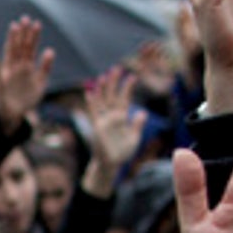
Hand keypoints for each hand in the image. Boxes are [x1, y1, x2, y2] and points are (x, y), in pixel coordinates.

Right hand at [0, 16, 53, 132]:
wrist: (15, 115)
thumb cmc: (28, 98)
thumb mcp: (40, 83)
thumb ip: (45, 67)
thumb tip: (51, 50)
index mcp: (27, 66)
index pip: (30, 48)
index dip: (33, 36)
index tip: (37, 23)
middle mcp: (17, 66)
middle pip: (20, 47)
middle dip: (23, 34)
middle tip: (25, 18)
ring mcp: (8, 72)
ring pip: (10, 53)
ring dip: (11, 40)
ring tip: (13, 27)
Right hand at [82, 67, 148, 192]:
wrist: (111, 164)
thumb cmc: (122, 152)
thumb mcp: (134, 138)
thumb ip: (137, 125)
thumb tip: (142, 112)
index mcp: (122, 117)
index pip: (124, 99)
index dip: (128, 87)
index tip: (132, 76)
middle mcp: (112, 116)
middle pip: (112, 95)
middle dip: (114, 82)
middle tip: (117, 68)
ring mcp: (104, 120)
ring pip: (102, 101)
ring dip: (102, 89)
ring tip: (103, 76)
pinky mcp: (97, 127)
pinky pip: (94, 113)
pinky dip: (92, 103)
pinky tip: (90, 93)